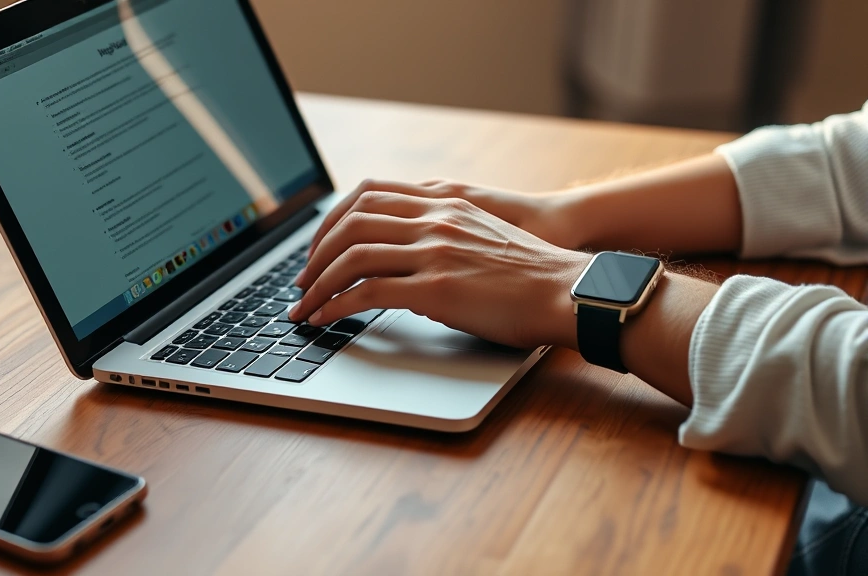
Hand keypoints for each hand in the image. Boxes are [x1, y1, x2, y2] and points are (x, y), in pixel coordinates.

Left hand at [290, 189, 590, 349]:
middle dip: (316, 254)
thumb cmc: (532, 274)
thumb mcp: (481, 237)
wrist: (570, 291)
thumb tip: (405, 266)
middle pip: (350, 223)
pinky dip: (336, 306)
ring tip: (303, 307)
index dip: (331, 220)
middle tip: (302, 281)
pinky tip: (325, 320)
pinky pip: (368, 293)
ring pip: (352, 257)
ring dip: (317, 284)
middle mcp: (434, 220)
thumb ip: (442, 238)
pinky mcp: (436, 289)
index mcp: (443, 203)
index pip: (368, 194)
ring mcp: (434, 252)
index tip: (318, 246)